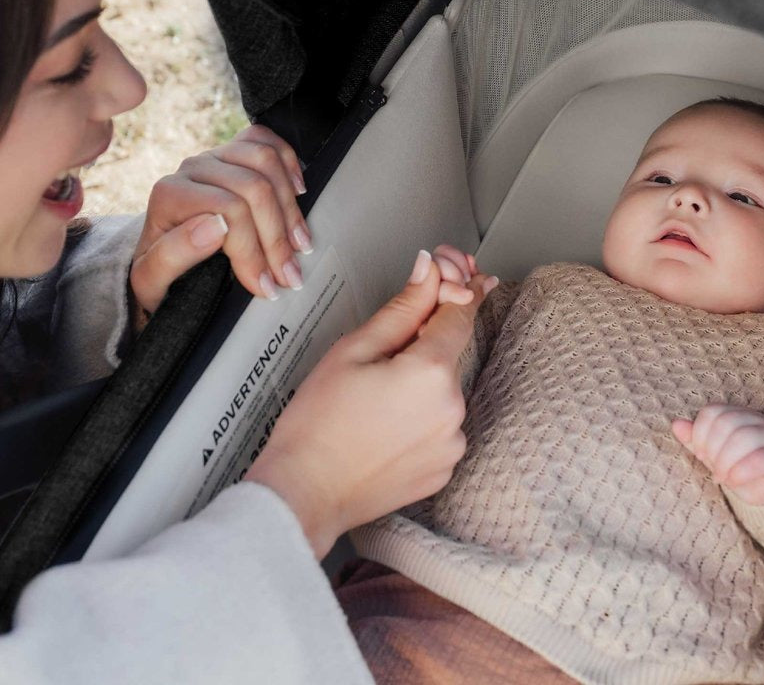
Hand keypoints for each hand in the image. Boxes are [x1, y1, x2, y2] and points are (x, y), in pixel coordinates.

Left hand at [129, 125, 309, 329]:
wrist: (161, 259)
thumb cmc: (159, 273)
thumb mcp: (151, 281)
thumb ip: (173, 256)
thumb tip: (216, 226)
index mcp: (170, 194)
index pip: (229, 210)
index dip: (252, 251)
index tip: (265, 285)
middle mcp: (192, 169)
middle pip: (254, 187)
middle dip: (277, 237)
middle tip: (289, 274)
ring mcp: (215, 157)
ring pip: (266, 161)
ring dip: (289, 206)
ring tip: (300, 244)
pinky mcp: (233, 152)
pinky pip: (265, 140)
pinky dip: (287, 162)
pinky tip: (298, 192)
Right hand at [245, 250, 496, 557]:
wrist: (303, 494)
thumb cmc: (317, 424)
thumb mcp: (354, 350)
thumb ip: (402, 308)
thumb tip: (429, 270)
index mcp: (431, 373)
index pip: (459, 314)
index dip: (456, 288)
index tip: (457, 273)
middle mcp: (453, 409)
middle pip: (449, 353)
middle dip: (423, 343)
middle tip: (379, 356)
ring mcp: (452, 443)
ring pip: (444, 391)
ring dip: (421, 384)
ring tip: (372, 401)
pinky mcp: (444, 468)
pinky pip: (440, 426)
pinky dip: (420, 418)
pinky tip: (383, 424)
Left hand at [672, 405, 763, 505]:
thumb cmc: (738, 466)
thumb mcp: (713, 452)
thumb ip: (695, 439)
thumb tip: (676, 425)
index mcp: (736, 413)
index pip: (712, 412)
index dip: (700, 433)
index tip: (701, 455)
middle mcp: (755, 419)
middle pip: (726, 423)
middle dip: (713, 450)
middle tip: (713, 469)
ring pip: (742, 438)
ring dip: (725, 462)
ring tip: (722, 478)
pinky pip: (760, 459)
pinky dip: (740, 472)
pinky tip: (734, 481)